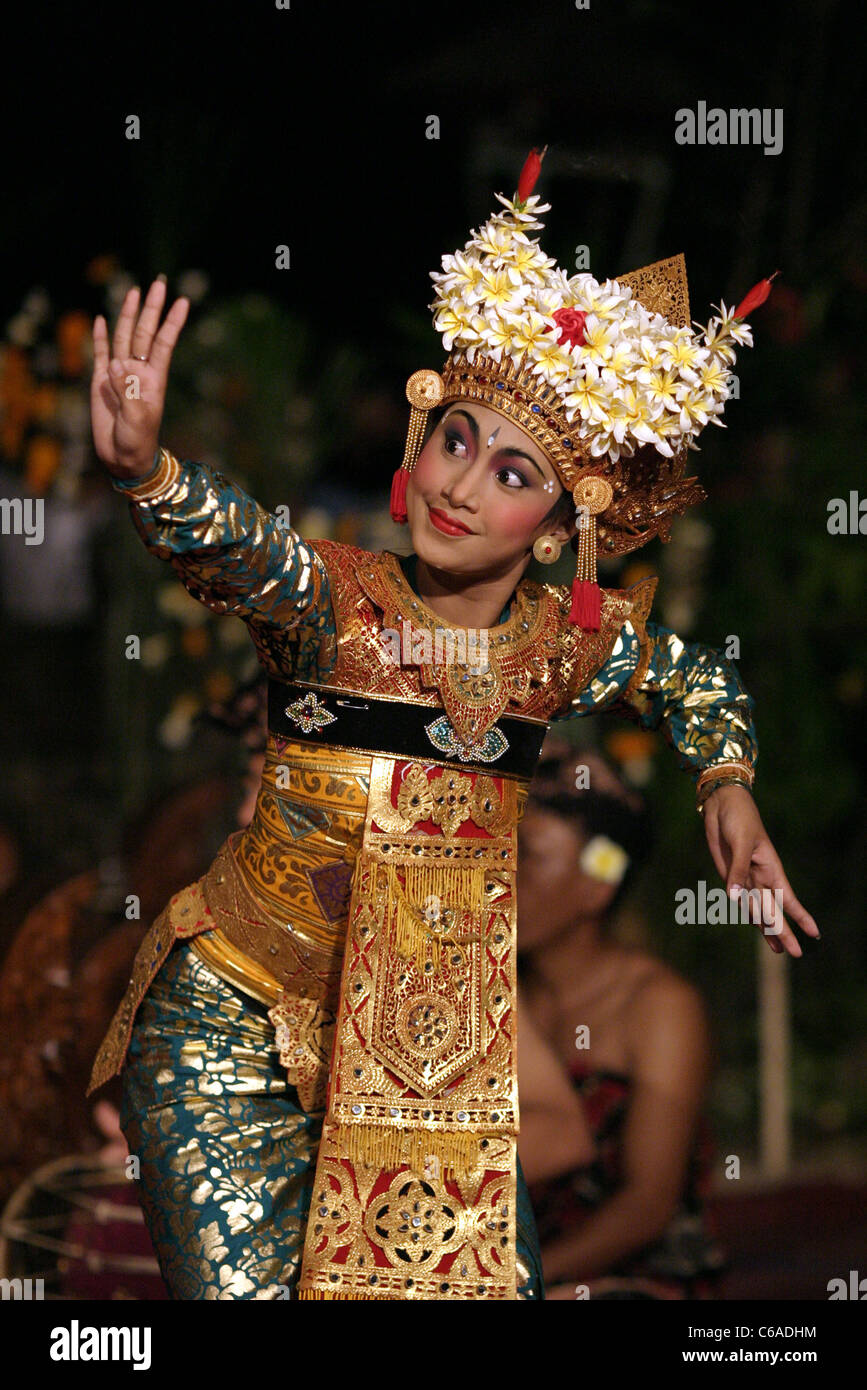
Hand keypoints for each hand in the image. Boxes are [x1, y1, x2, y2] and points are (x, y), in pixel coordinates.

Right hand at [91, 279, 189, 478]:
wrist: (122, 457)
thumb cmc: (137, 441)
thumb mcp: (138, 419)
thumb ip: (128, 391)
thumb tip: (115, 365)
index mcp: (154, 378)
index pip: (164, 342)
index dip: (172, 322)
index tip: (183, 300)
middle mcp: (139, 370)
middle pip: (145, 332)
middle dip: (152, 308)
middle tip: (159, 282)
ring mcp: (120, 374)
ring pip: (124, 337)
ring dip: (128, 315)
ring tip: (134, 291)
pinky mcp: (100, 381)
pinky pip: (100, 353)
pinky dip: (100, 336)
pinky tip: (101, 318)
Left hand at [702, 784, 819, 956]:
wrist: (722, 805)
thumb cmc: (739, 820)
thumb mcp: (741, 843)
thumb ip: (738, 871)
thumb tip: (735, 898)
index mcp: (770, 868)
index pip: (787, 898)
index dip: (800, 917)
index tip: (815, 934)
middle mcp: (760, 877)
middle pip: (773, 910)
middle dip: (783, 932)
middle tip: (795, 954)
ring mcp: (745, 878)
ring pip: (758, 910)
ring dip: (767, 930)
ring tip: (778, 950)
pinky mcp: (730, 875)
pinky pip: (741, 899)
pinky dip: (749, 914)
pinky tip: (758, 927)